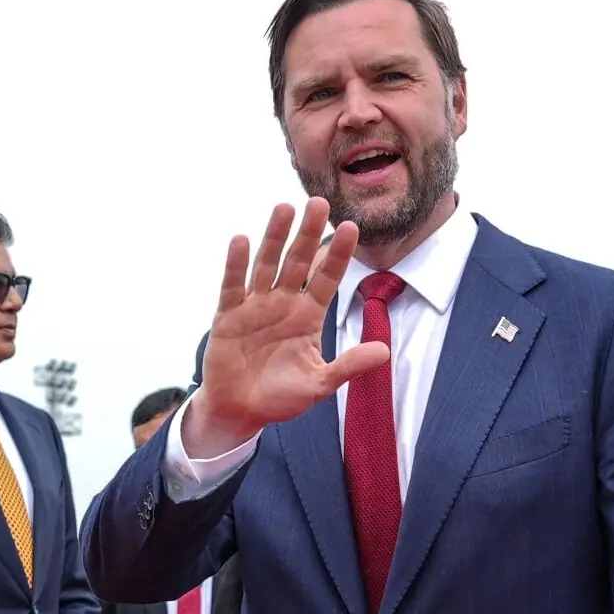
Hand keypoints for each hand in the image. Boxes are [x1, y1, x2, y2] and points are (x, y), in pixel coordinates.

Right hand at [182, 198, 383, 457]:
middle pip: (298, 261)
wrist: (241, 410)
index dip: (337, 255)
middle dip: (308, 233)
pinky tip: (240, 240)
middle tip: (320, 202)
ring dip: (274, 237)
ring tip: (284, 208)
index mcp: (308, 316)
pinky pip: (233, 286)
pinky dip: (236, 264)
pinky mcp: (228, 316)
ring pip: (267, 264)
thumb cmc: (281, 397)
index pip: (327, 279)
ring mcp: (255, 306)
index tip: (352, 228)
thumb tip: (384, 351)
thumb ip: (349, 366)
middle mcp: (283, 303)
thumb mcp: (319, 384)